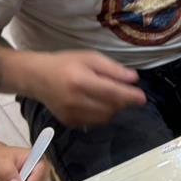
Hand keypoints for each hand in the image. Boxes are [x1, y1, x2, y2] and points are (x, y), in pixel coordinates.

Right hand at [30, 49, 145, 126]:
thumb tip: (134, 79)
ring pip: (104, 118)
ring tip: (111, 96)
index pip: (112, 93)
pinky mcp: (69, 123)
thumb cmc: (66, 63)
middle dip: (123, 102)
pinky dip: (102, 114)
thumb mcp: (90, 57)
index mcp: (81, 81)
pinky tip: (98, 103)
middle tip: (127, 93)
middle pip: (110, 108)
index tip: (142, 98)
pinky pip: (94, 122)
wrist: (37, 77)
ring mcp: (71, 115)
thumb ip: (112, 69)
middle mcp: (75, 101)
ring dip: (114, 109)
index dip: (130, 96)